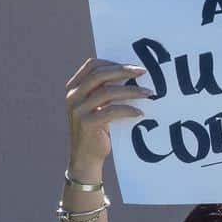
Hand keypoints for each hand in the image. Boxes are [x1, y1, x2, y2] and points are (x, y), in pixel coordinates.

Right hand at [65, 58, 149, 180]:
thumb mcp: (97, 107)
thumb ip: (104, 91)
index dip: (113, 63)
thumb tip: (132, 74)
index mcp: (74, 88)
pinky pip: (111, 111)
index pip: (92, 66)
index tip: (134, 66)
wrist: (86, 158)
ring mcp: (78, 110)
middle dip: (123, 71)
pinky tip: (139, 113)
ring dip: (131, 91)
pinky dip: (128, 110)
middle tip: (143, 72)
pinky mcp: (87, 124)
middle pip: (99, 75)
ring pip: (107, 92)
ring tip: (148, 93)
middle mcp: (73, 97)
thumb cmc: (97, 130)